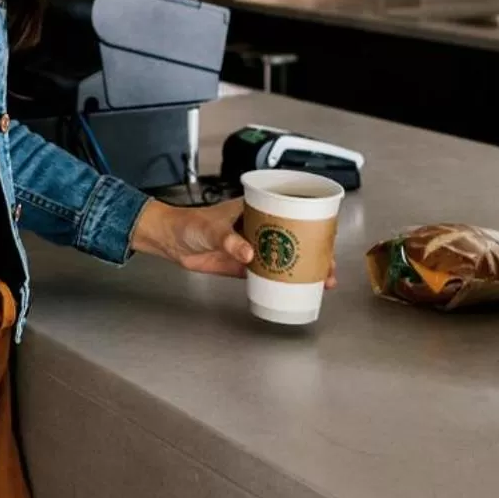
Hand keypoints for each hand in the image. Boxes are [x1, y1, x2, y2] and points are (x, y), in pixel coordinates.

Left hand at [131, 198, 338, 285]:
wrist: (171, 241)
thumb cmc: (189, 222)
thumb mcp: (212, 228)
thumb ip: (230, 240)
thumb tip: (249, 253)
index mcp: (256, 209)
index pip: (292, 213)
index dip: (313, 225)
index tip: (326, 238)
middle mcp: (260, 227)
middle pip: (296, 238)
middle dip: (315, 252)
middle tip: (327, 268)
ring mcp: (254, 246)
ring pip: (285, 257)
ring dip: (302, 269)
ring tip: (319, 282)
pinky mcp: (244, 265)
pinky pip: (268, 273)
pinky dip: (281, 280)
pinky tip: (294, 288)